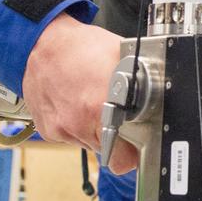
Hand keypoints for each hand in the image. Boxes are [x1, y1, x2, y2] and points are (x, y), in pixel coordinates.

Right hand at [22, 13, 138, 173]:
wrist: (41, 42)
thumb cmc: (81, 47)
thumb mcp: (122, 58)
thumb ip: (142, 86)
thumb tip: (159, 99)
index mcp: (98, 107)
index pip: (123, 157)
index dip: (132, 152)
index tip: (135, 145)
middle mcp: (77, 123)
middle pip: (108, 151)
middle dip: (115, 138)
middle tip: (113, 113)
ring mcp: (60, 129)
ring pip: (88, 144)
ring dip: (94, 130)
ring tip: (91, 103)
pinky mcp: (47, 129)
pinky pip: (70, 137)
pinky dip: (76, 125)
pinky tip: (76, 104)